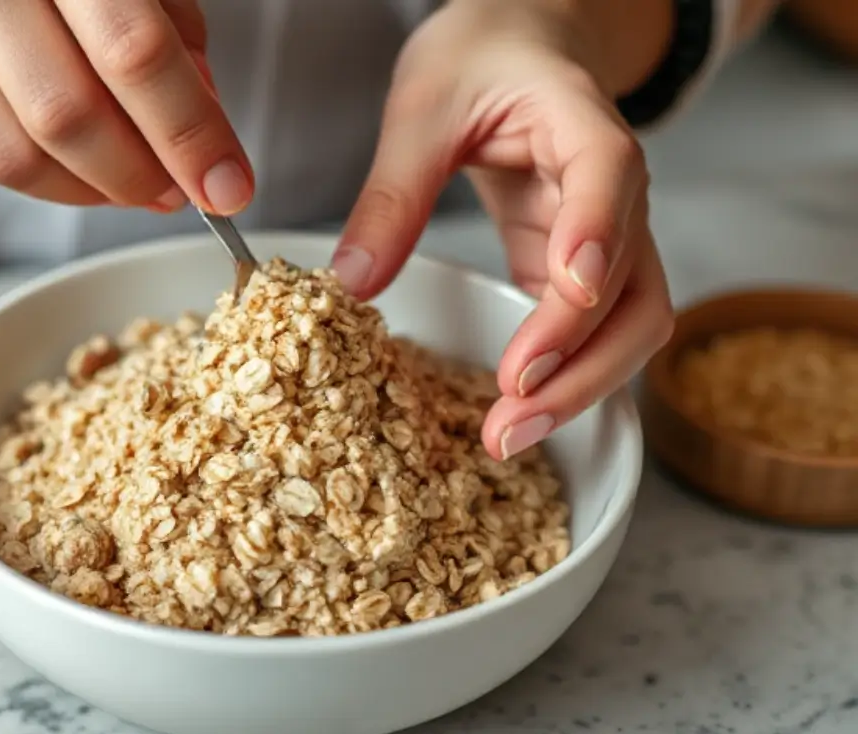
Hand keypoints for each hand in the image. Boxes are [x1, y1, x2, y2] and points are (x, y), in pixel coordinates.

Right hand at [0, 0, 252, 213]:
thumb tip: (199, 147)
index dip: (188, 134)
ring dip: (99, 190)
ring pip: (23, 152)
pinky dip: (57, 181)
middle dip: (141, 174)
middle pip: (67, 115)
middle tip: (185, 191)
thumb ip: (176, 47)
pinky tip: (95, 169)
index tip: (229, 187)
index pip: (133, 55)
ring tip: (144, 183)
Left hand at [332, 0, 673, 459]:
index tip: (564, 289)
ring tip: (510, 434)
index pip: (608, 179)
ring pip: (628, 327)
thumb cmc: (482, 58)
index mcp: (581, 125)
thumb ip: (393, 193)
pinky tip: (516, 410)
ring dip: (579, 388)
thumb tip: (354, 283)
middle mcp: (612, 193)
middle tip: (513, 416)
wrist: (520, 45)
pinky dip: (563, 376)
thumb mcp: (421, 109)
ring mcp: (603, 238)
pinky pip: (591, 333)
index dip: (593, 236)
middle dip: (581, 363)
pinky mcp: (575, 268)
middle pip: (634, 291)